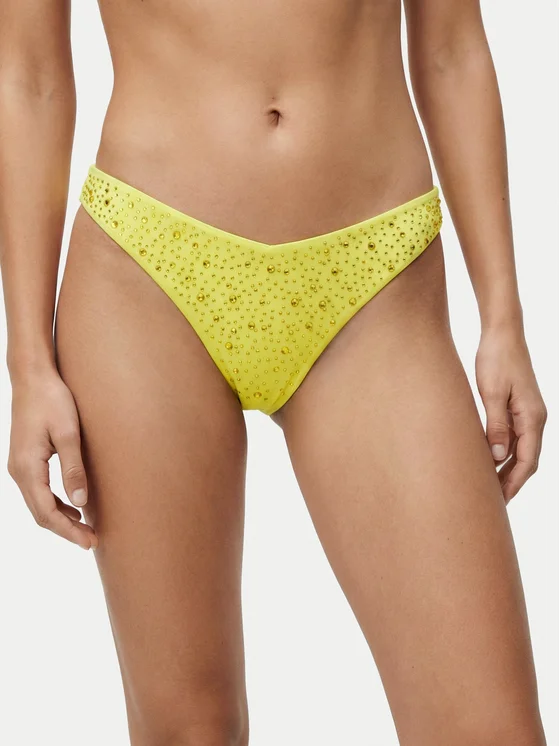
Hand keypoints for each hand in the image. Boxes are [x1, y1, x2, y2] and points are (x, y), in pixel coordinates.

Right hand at [7, 370, 97, 549]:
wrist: (33, 377)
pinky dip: (55, 504)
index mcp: (27, 468)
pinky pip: (38, 491)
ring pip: (38, 503)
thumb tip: (81, 503)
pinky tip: (74, 507)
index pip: (46, 512)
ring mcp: (19, 466)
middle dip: (65, 530)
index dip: (68, 531)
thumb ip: (74, 469)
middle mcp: (18, 471)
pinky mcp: (26, 460)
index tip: (89, 541)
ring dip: (61, 518)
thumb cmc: (52, 400)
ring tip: (86, 528)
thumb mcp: (68, 433)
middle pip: (40, 513)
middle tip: (92, 540)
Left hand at [475, 326, 546, 502]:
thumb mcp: (491, 393)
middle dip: (512, 482)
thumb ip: (496, 425)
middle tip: (493, 503)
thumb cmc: (496, 358)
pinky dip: (504, 453)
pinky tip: (489, 460)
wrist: (502, 333)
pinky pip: (515, 437)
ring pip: (521, 450)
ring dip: (507, 469)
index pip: (527, 460)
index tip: (501, 501)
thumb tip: (498, 456)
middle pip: (527, 459)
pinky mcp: (519, 407)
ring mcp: (528, 412)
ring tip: (490, 488)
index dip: (514, 483)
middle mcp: (535, 417)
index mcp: (532, 417)